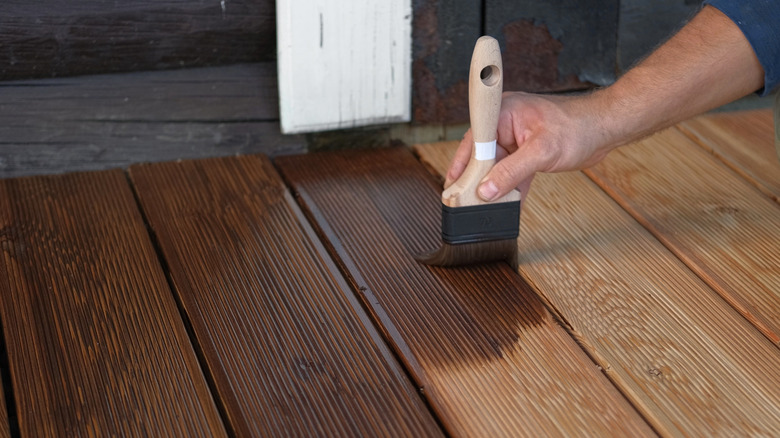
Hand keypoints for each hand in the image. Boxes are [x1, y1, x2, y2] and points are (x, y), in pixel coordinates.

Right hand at [445, 91, 613, 201]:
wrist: (605, 128)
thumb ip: (512, 172)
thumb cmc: (578, 127)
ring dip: (495, 185)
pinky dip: (511, 187)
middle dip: (478, 179)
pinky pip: (512, 171)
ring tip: (486, 206)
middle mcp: (505, 123)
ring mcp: (516, 138)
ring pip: (497, 166)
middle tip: (468, 201)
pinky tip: (508, 204)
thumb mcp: (541, 152)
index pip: (474, 140)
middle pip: (482, 155)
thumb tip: (488, 190)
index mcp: (503, 113)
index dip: (462, 163)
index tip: (453, 184)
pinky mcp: (527, 151)